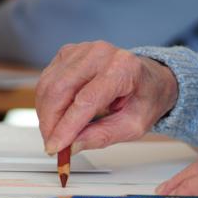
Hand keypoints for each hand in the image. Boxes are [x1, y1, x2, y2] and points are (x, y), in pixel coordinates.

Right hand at [35, 41, 177, 154]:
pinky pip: (48, 79)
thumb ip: (103, 136)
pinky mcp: (69, 53)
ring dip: (46, 113)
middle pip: (61, 89)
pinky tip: (56, 115)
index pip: (86, 100)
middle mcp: (101, 53)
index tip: (55, 146)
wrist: (151, 79)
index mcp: (123, 68)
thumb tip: (72, 145)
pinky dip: (46, 101)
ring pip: (49, 84)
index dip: (66, 126)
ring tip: (54, 133)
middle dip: (51, 122)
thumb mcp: (133, 126)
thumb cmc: (146, 98)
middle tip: (51, 144)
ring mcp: (83, 50)